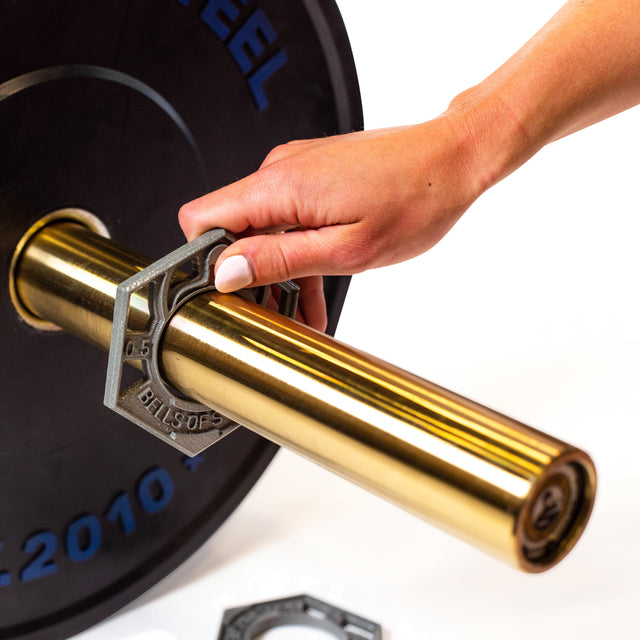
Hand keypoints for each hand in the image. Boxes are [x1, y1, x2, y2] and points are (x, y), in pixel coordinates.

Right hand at [179, 115, 483, 330]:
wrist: (452, 160)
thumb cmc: (415, 199)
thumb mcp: (347, 249)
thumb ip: (280, 259)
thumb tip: (227, 271)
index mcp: (281, 186)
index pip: (201, 219)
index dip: (204, 261)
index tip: (225, 293)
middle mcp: (281, 171)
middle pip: (230, 229)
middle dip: (247, 276)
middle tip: (270, 314)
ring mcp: (297, 171)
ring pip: (262, 230)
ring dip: (277, 272)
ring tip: (302, 312)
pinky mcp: (314, 176)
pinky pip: (288, 219)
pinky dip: (296, 254)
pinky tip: (314, 290)